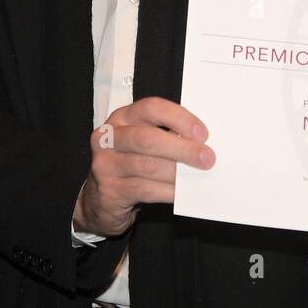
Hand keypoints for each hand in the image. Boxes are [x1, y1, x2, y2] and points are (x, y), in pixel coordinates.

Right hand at [73, 96, 214, 237]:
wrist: (100, 199)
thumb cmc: (130, 163)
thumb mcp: (142, 142)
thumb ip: (166, 135)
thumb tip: (202, 143)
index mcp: (122, 118)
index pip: (151, 108)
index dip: (179, 118)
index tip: (202, 133)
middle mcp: (110, 138)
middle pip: (148, 138)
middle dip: (182, 148)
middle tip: (207, 158)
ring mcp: (105, 164)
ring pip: (148, 166)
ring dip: (178, 172)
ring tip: (197, 176)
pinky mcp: (109, 190)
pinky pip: (144, 189)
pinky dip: (167, 191)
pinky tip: (180, 192)